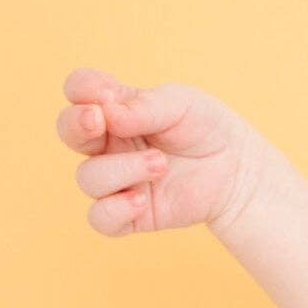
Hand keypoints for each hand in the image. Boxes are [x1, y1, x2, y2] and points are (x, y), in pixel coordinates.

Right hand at [56, 69, 262, 235]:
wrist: (238, 170)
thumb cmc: (206, 129)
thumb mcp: (181, 104)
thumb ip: (143, 106)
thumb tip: (107, 114)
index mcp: (115, 109)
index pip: (79, 92)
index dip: (83, 89)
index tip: (109, 93)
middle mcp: (108, 143)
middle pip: (69, 132)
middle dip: (76, 124)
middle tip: (99, 120)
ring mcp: (117, 179)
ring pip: (88, 178)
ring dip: (121, 169)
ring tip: (160, 164)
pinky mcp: (131, 213)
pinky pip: (100, 218)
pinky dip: (114, 209)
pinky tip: (142, 200)